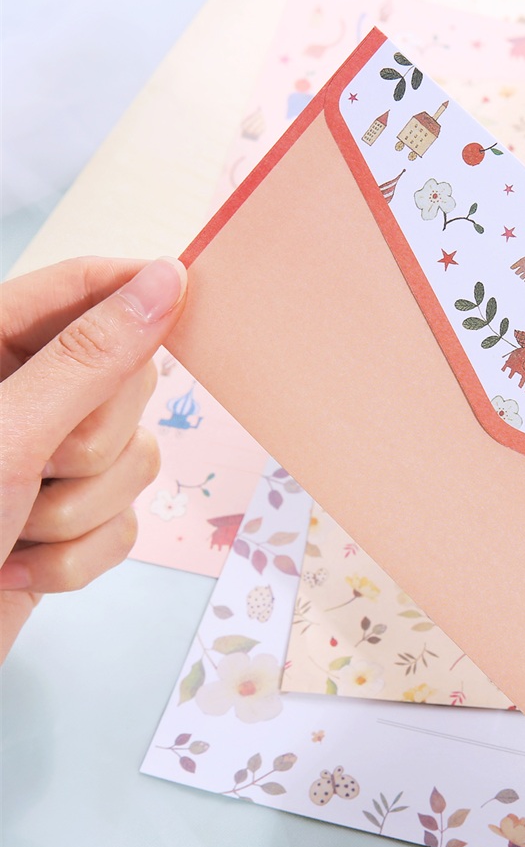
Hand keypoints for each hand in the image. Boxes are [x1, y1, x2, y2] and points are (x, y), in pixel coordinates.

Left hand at [0, 256, 186, 659]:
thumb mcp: (7, 432)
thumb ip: (91, 357)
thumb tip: (164, 281)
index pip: (83, 289)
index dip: (137, 287)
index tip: (185, 289)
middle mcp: (26, 400)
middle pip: (129, 387)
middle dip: (92, 444)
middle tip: (36, 466)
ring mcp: (49, 463)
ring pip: (136, 463)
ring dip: (79, 512)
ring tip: (13, 528)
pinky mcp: (69, 525)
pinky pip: (126, 525)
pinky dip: (77, 557)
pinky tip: (16, 566)